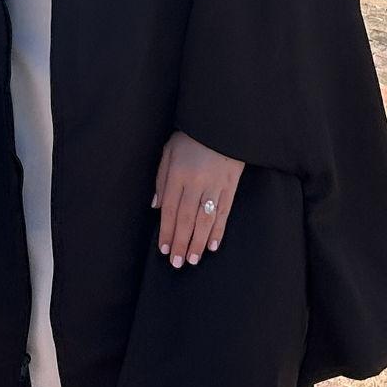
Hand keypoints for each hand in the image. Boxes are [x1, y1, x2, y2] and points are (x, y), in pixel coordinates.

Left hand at [152, 131, 242, 267]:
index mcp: (178, 173)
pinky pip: (224, 212)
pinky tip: (212, 245)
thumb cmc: (191, 136)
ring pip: (204, 220)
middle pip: (186, 219)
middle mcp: (196, 182)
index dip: (167, 231)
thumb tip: (156, 207)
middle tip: (177, 263)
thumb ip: (161, 179)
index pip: (170, 209)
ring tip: (193, 260)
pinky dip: (218, 230)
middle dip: (181, 243)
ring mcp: (215, 185)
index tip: (164, 249)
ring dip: (198, 242)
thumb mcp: (169, 150)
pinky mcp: (230, 186)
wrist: (222, 123)